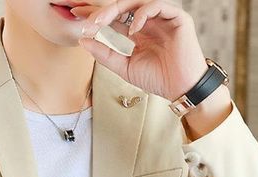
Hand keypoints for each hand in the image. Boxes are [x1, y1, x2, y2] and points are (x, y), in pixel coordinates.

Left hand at [72, 0, 232, 140]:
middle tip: (86, 18)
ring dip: (116, 9)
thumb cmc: (157, 79)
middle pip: (122, 6)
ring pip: (136, 2)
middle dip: (102, 10)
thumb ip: (105, 54)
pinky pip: (157, 6)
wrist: (180, 88)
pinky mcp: (177, 17)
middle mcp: (150, 22)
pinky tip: (132, 29)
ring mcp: (163, 18)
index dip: (97, 16)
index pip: (115, 18)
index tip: (76, 16)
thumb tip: (83, 41)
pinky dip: (142, 14)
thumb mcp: (125, 67)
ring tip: (101, 21)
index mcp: (139, 32)